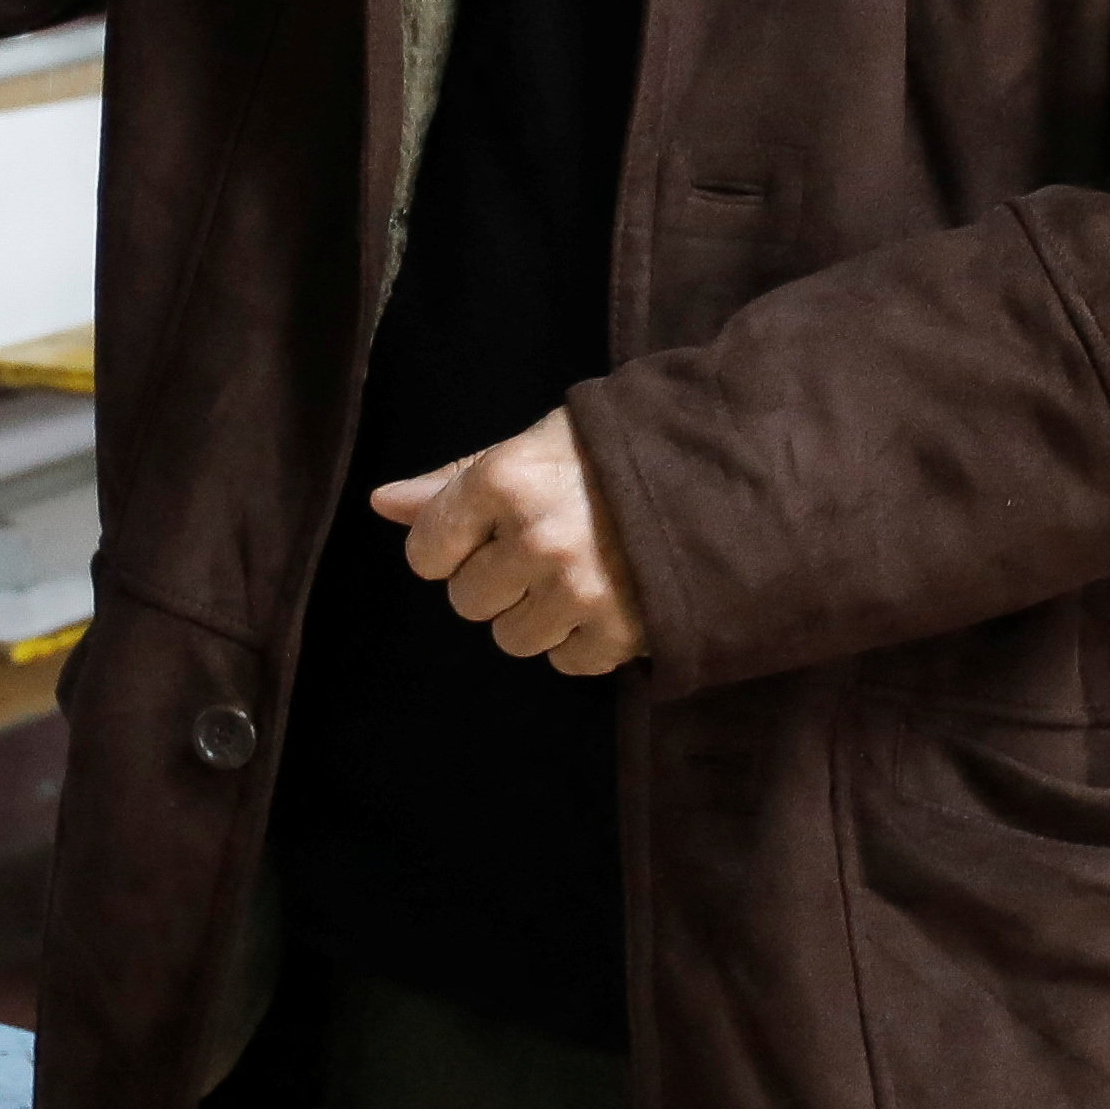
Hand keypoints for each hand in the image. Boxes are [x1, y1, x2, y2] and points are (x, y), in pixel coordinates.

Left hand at [374, 411, 647, 675]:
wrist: (726, 479)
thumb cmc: (616, 454)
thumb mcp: (535, 445)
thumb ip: (456, 479)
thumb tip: (383, 504)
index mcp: (505, 481)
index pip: (427, 551)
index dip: (452, 546)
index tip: (486, 535)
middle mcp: (534, 539)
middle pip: (466, 602)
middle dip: (497, 581)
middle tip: (542, 552)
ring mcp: (577, 593)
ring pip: (511, 638)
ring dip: (537, 615)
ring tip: (579, 575)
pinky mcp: (618, 635)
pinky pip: (565, 662)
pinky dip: (582, 640)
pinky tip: (610, 599)